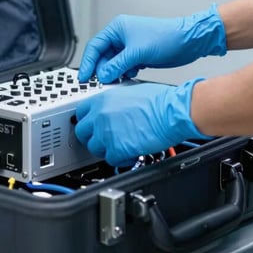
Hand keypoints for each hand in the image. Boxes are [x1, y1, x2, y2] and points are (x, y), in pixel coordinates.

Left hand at [74, 79, 212, 166]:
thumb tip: (113, 110)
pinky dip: (121, 159)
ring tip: (121, 147)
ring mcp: (107, 132)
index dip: (87, 121)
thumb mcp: (130, 92)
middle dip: (92, 138)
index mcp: (103, 99)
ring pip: (95, 148)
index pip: (81, 113)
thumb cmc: (159, 101)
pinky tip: (131, 153)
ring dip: (106, 150)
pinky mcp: (117, 148)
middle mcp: (101, 115)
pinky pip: (111, 160)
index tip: (91, 126)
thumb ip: (115, 102)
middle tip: (104, 140)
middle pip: (82, 132)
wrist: (171, 112)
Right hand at [77, 4, 225, 83]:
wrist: (188, 42)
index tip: (84, 77)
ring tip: (116, 80)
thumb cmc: (166, 37)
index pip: (95, 46)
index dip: (88, 62)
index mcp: (117, 29)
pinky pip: (123, 67)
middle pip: (103, 56)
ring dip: (114, 73)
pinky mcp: (138, 56)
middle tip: (101, 83)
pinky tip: (130, 76)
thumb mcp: (137, 52)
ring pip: (113, 63)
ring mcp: (129, 47)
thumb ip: (117, 65)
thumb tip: (103, 75)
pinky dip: (124, 73)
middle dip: (102, 70)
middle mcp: (121, 37)